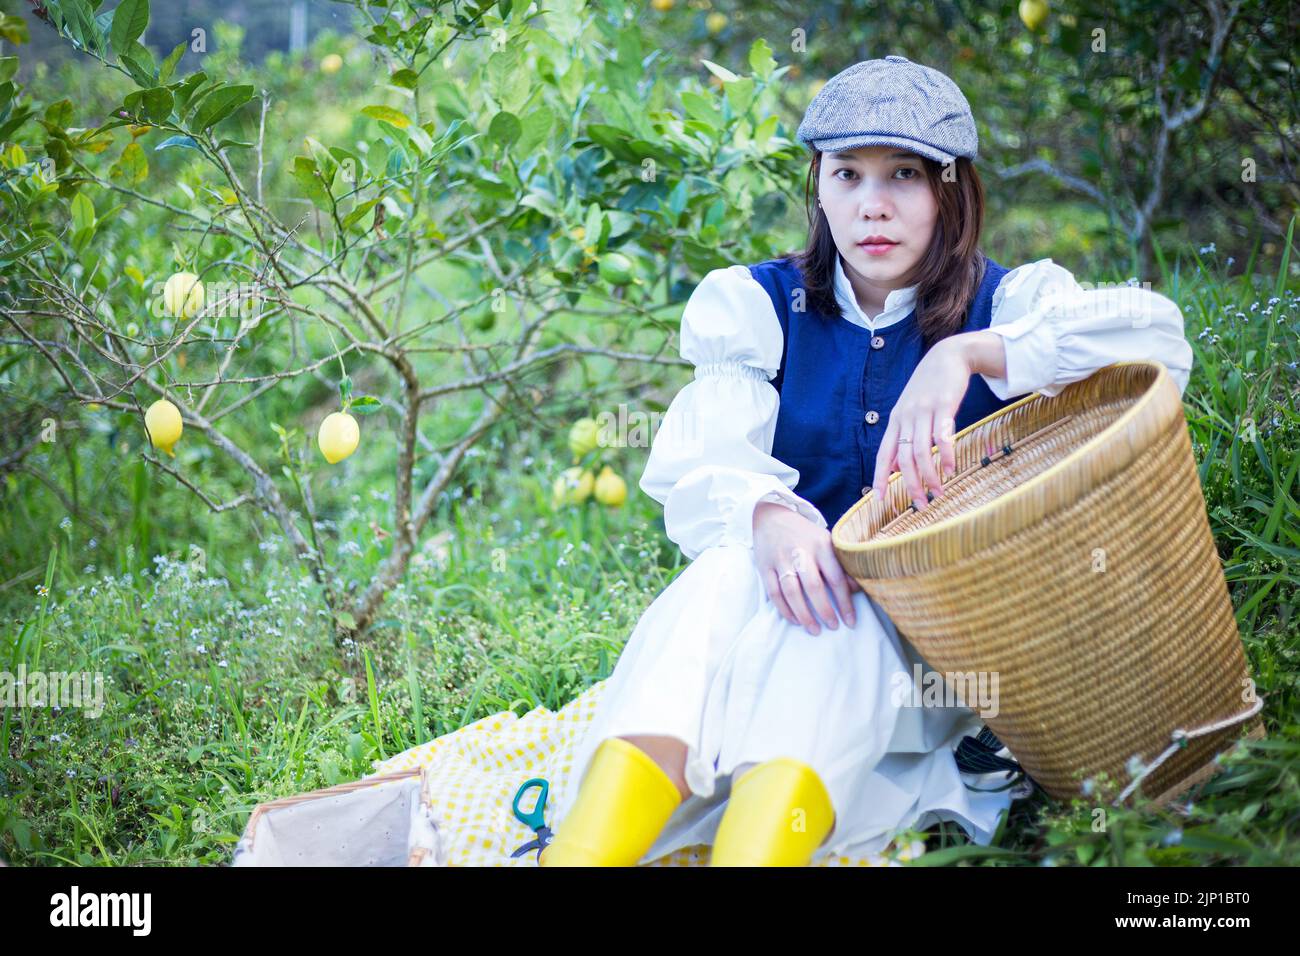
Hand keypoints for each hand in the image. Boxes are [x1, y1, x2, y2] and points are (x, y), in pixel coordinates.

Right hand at [752, 500, 860, 634]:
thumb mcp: (826, 542)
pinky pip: (774, 592)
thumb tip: (856, 589)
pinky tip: (794, 620)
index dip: (844, 602)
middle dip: (825, 610)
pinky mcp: (765, 566)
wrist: (771, 516)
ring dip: (804, 614)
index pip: (836, 578)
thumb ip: (839, 564)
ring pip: (792, 591)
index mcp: (821, 545)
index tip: (851, 621)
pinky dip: (784, 609)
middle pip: (813, 586)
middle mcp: (801, 551)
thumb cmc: (805, 534)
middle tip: (833, 627)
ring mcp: (781, 559)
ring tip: (814, 629)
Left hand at [870, 336, 972, 511]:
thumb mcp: (909, 411)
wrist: (948, 356)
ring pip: (921, 451)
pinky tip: (951, 469)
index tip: (879, 500)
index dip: (880, 477)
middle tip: (920, 505)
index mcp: (896, 421)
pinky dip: (945, 455)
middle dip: (910, 484)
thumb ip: (902, 438)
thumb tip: (894, 467)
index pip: (883, 455)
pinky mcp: (944, 405)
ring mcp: (924, 411)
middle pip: (903, 458)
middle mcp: (906, 418)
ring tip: (938, 492)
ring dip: (930, 475)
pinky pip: (942, 436)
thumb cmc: (929, 388)